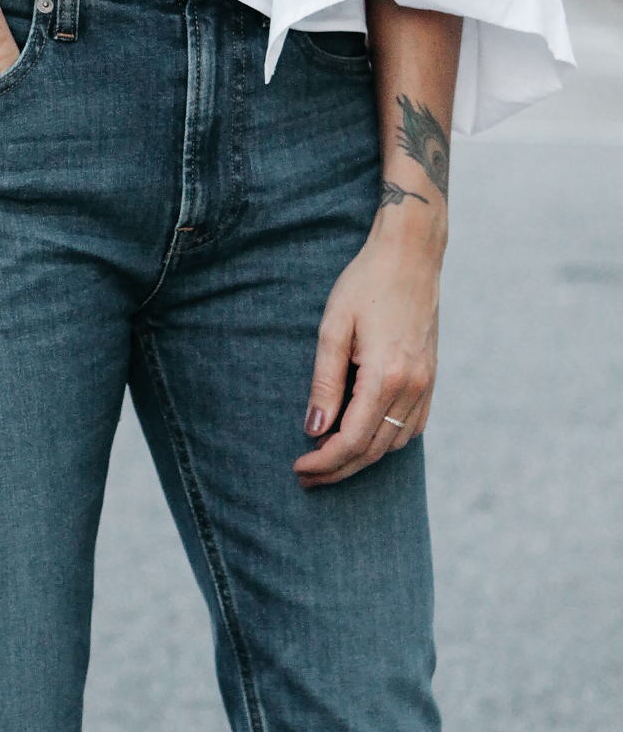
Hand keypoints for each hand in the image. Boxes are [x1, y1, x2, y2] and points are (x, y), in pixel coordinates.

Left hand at [293, 212, 444, 488]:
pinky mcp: (431, 377)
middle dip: (338, 468)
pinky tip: (364, 440)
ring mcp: (427, 383)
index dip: (324, 461)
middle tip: (307, 476)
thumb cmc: (365, 283)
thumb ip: (325, 382)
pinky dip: (387, 442)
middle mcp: (412, 386)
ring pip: (394, 444)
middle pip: (373, 449)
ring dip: (361, 459)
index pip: (352, 439)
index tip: (299, 468)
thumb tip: (314, 429)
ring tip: (328, 460)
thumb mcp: (333, 328)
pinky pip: (413, 427)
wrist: (410, 255)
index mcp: (386, 375)